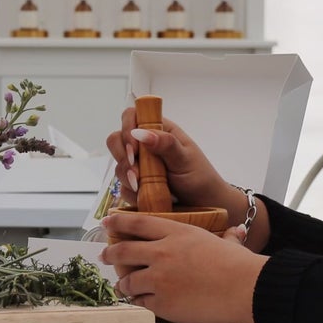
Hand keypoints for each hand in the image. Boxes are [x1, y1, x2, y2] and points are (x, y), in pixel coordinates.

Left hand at [100, 212, 265, 322]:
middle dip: (110, 253)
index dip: (119, 222)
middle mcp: (163, 253)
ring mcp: (160, 279)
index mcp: (177, 233)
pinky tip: (138, 303)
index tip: (107, 222)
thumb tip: (238, 231)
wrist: (245, 289)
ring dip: (123, 284)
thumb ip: (226, 236)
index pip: (138, 223)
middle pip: (124, 251)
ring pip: (128, 280)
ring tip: (121, 286)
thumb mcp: (228, 243)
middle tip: (103, 255)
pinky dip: (137, 302)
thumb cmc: (240, 266)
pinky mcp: (162, 303)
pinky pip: (140, 302)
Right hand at [106, 108, 249, 223]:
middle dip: (123, 156)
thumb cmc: (200, 178)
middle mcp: (145, 145)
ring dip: (127, 176)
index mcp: (158, 131)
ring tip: (142, 187)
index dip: (127, 128)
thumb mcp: (185, 159)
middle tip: (136, 172)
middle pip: (116, 139)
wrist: (205, 206)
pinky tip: (145, 197)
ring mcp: (139, 166)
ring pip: (118, 164)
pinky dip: (131, 192)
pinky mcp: (136, 184)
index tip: (134, 148)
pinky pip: (123, 186)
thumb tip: (141, 132)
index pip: (132, 116)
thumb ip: (165, 144)